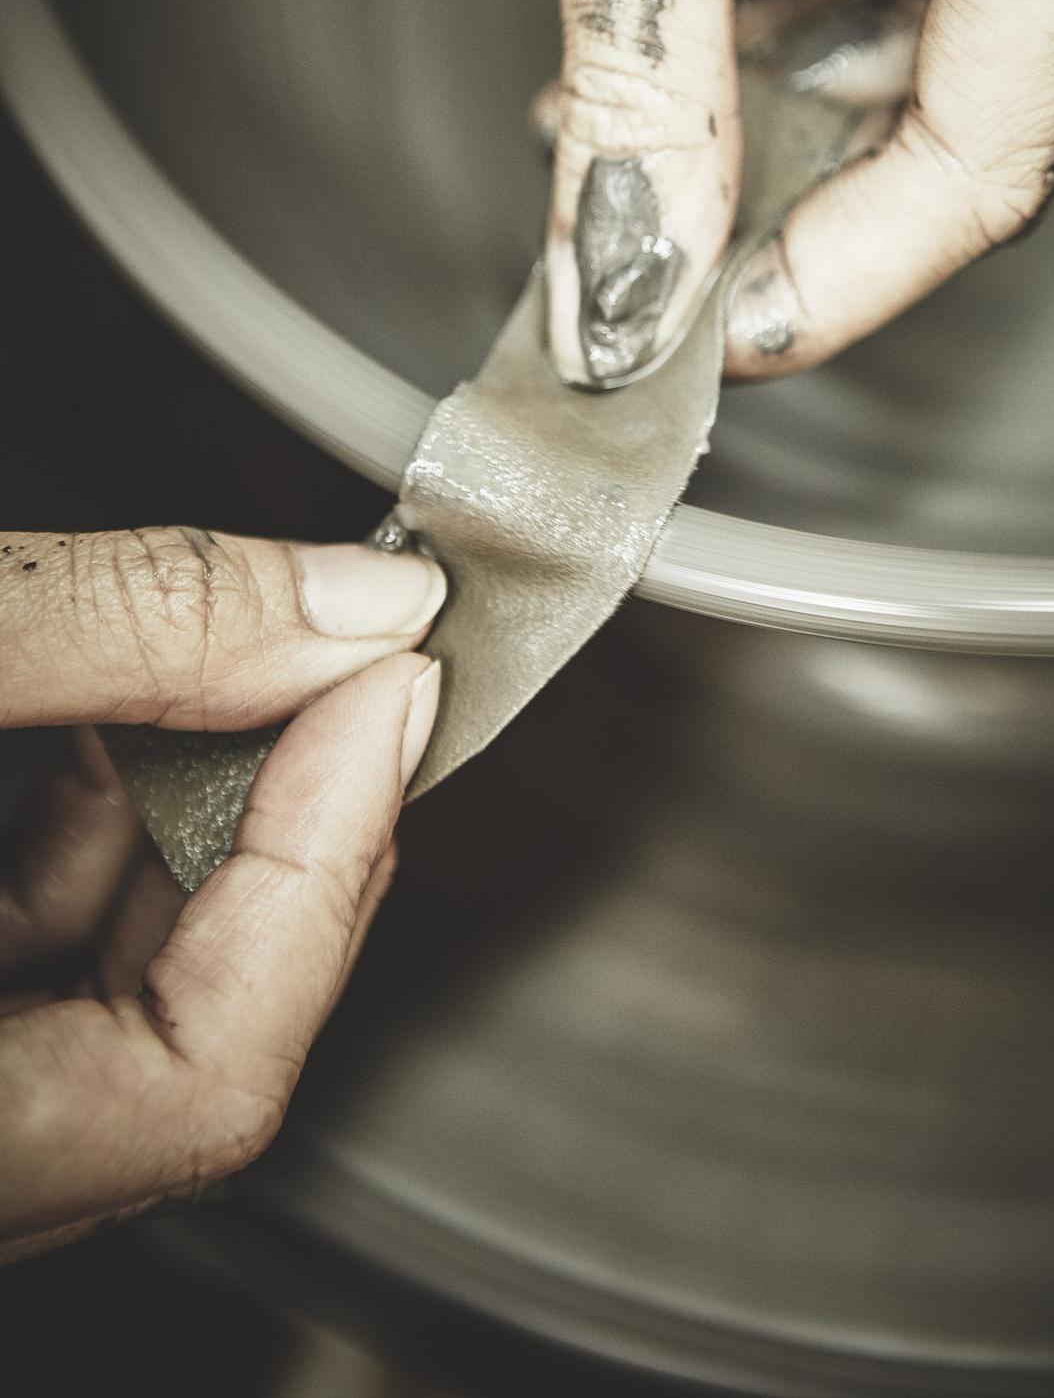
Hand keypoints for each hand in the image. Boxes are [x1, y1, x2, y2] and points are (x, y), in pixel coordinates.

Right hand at [0, 526, 444, 1260]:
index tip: (389, 697)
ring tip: (256, 661)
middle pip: (183, 1043)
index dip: (328, 873)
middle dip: (288, 834)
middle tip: (356, 666)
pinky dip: (96, 835)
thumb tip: (345, 603)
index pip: (210, 1079)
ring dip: (195, 820)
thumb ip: (124, 625)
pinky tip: (123, 713)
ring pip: (104, 1002)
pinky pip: (26, 960)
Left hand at [458, 0, 1053, 380]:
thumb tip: (630, 284)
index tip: (721, 336)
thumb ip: (643, 71)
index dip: (859, 274)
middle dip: (830, 176)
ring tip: (645, 93)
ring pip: (1001, 7)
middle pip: (1021, 84)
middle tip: (663, 237)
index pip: (1014, 139)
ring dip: (827, 74)